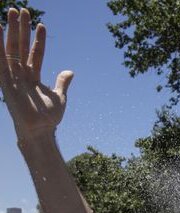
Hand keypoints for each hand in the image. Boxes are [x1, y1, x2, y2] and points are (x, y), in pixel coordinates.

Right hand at [0, 8, 72, 140]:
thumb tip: (69, 71)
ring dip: (11, 30)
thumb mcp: (59, 97)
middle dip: (21, 28)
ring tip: (11, 11)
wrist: (40, 130)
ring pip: (10, 48)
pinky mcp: (6, 82)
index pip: (35, 53)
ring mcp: (13, 77)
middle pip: (20, 46)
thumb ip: (62, 83)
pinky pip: (0, 60)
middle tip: (21, 10)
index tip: (41, 25)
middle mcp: (21, 74)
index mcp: (33, 77)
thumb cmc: (48, 118)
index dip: (38, 40)